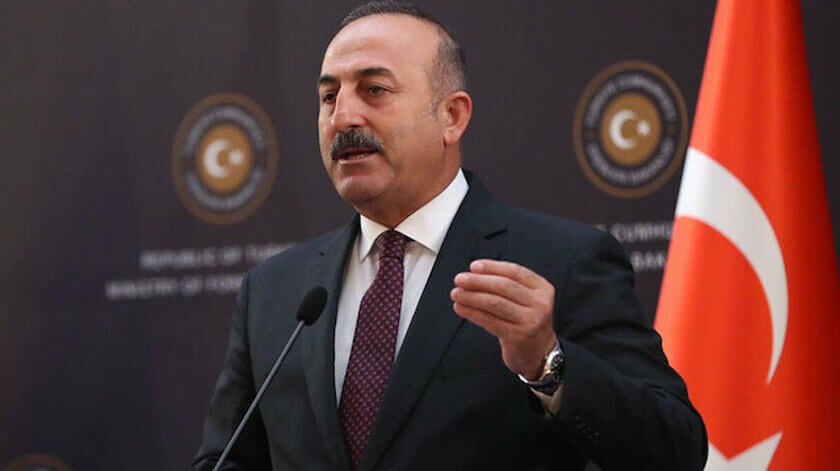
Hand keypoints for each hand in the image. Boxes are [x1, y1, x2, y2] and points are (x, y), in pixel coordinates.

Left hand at [450, 259, 557, 379]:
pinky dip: (472, 312)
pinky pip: (489, 320)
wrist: (540, 354)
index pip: (515, 271)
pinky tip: (461, 308)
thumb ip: (508, 285)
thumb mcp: (527, 300)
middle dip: (478, 281)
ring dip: (471, 296)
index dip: (492, 267)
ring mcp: (529, 321)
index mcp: (542, 289)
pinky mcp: (517, 336)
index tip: (474, 266)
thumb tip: (475, 274)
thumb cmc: (527, 323)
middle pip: (504, 286)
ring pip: (495, 303)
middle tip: (460, 279)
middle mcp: (539, 304)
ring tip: (457, 294)